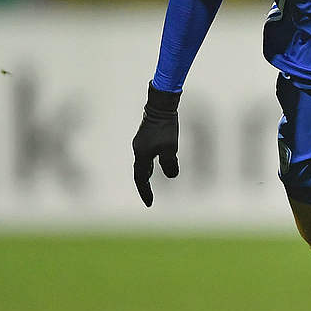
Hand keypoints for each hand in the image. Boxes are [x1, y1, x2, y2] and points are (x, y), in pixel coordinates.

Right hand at [132, 83, 179, 206]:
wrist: (160, 107)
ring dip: (145, 176)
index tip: (149, 203)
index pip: (141, 179)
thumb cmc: (166, 127)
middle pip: (139, 173)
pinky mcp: (145, 138)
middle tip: (149, 198)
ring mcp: (140, 144)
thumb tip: (172, 176)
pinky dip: (148, 165)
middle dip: (144, 186)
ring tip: (149, 185)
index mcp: (142, 155)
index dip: (145, 192)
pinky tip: (154, 165)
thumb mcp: (171, 148)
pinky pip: (145, 157)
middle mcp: (138, 150)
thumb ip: (170, 163)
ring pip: (141, 164)